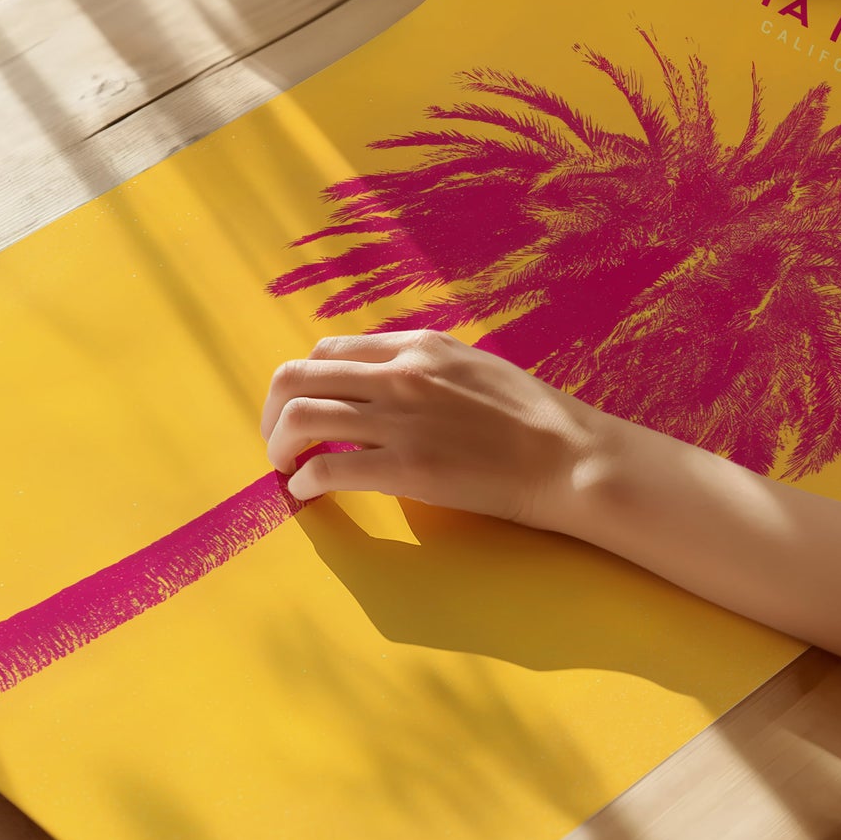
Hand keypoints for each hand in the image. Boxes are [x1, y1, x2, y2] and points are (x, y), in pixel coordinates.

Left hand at [261, 330, 601, 527]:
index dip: (304, 381)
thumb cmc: (531, 417)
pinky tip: (309, 493)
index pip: (329, 350)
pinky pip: (327, 466)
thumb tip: (383, 381)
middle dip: (272, 411)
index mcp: (416, 346)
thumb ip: (423, 367)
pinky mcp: (405, 467)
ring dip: (278, 446)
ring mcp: (400, 419)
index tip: (302, 408)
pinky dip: (304, 481)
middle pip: (298, 377)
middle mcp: (399, 373)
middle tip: (277, 441)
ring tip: (285, 468)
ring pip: (300, 417)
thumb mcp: (472, 365)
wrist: (568, 456)